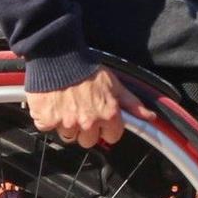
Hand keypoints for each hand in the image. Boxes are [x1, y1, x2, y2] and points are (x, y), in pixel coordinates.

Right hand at [27, 67, 155, 148]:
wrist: (58, 56)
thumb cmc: (86, 68)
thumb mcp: (114, 83)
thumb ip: (131, 103)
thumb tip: (149, 116)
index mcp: (107, 114)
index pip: (112, 137)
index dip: (107, 128)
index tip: (101, 119)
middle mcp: (88, 122)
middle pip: (88, 141)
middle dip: (86, 129)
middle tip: (81, 110)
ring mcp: (66, 123)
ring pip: (68, 136)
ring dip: (67, 124)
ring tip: (66, 104)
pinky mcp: (47, 120)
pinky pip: (47, 127)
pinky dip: (47, 117)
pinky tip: (52, 103)